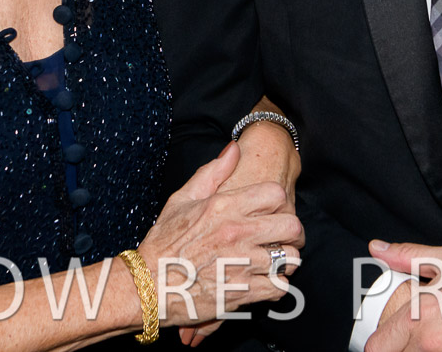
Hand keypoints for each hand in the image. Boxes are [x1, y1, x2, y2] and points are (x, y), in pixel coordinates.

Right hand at [179, 100, 302, 345]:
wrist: (148, 285)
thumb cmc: (163, 242)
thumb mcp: (182, 199)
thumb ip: (212, 172)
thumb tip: (234, 148)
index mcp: (224, 207)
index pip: (275, 194)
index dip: (279, 202)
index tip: (273, 211)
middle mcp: (237, 233)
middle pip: (292, 226)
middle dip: (293, 231)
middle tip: (285, 237)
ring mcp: (242, 264)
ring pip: (290, 259)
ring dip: (286, 260)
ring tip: (276, 260)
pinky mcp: (243, 293)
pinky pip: (279, 287)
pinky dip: (277, 285)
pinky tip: (266, 281)